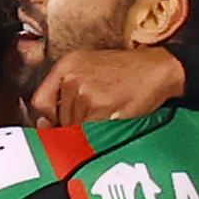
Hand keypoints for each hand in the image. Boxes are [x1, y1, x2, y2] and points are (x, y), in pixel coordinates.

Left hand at [30, 48, 184, 127]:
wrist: (158, 69)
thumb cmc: (125, 73)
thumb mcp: (88, 70)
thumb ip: (63, 93)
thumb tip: (44, 125)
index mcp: (66, 65)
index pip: (40, 102)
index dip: (48, 118)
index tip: (58, 124)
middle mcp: (71, 76)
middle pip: (58, 119)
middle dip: (72, 125)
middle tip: (95, 117)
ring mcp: (84, 91)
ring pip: (73, 127)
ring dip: (88, 130)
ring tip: (107, 116)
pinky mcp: (100, 106)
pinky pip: (88, 132)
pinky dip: (99, 133)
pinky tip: (112, 120)